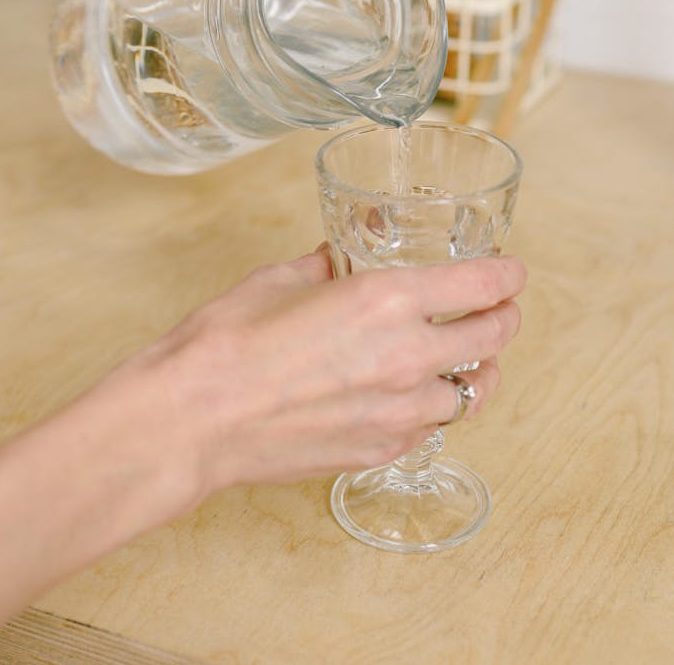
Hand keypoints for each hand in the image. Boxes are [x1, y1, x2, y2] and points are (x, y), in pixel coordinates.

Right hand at [113, 248, 524, 531]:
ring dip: (478, 370)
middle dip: (506, 317)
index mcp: (388, 299)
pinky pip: (432, 428)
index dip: (507, 274)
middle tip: (502, 309)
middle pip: (494, 337)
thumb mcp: (280, 280)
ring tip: (470, 360)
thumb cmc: (229, 341)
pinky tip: (419, 398)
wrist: (196, 417)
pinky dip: (437, 409)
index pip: (482, 284)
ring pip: (473, 392)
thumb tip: (335, 258)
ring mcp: (399, 410)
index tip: (511, 270)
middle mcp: (407, 355)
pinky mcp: (381, 450)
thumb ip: (323, 265)